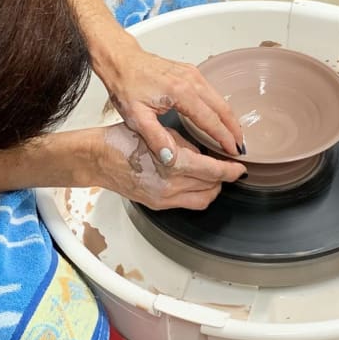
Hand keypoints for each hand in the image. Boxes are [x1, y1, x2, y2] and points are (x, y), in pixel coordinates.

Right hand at [91, 124, 245, 209]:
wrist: (98, 159)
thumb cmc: (124, 140)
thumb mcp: (162, 134)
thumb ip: (188, 146)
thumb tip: (208, 153)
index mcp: (173, 165)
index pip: (214, 172)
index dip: (231, 170)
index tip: (240, 166)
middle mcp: (170, 186)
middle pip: (212, 187)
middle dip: (224, 178)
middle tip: (229, 167)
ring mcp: (164, 198)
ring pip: (203, 199)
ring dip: (212, 188)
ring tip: (214, 175)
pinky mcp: (158, 205)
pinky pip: (188, 203)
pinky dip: (198, 193)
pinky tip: (196, 181)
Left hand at [98, 40, 244, 164]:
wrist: (121, 59)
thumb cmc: (126, 84)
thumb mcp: (135, 116)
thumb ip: (155, 138)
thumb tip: (171, 158)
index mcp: (181, 93)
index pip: (211, 120)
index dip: (224, 138)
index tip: (233, 151)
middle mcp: (192, 81)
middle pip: (223, 108)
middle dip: (234, 129)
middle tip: (240, 147)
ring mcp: (194, 74)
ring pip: (220, 99)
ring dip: (229, 118)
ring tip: (234, 136)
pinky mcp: (192, 72)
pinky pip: (213, 92)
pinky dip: (221, 108)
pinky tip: (220, 118)